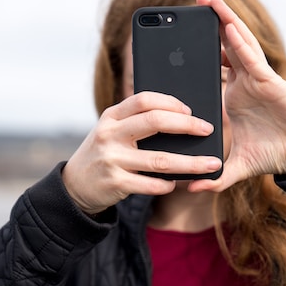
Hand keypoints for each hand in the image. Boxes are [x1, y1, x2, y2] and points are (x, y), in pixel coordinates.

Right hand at [62, 92, 221, 213]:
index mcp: (111, 116)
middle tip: (207, 129)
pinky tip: (178, 183)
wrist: (75, 185)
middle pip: (154, 122)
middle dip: (187, 126)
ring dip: (190, 163)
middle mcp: (110, 134)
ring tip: (211, 164)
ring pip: (160, 160)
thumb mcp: (112, 131)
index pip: (143, 99)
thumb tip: (183, 119)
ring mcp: (112, 159)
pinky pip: (151, 185)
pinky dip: (168, 184)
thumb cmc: (105, 153)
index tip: (191, 110)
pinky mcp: (115, 183)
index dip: (170, 102)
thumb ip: (137, 122)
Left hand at [189, 0, 285, 192]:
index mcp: (234, 94)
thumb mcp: (237, 167)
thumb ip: (215, 176)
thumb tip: (192, 188)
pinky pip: (253, 59)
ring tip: (210, 0)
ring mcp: (258, 79)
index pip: (213, 66)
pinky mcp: (271, 82)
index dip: (200, 50)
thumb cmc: (274, 155)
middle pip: (225, 45)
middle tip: (194, 3)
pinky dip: (240, 42)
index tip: (179, 38)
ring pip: (239, 44)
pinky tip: (228, 26)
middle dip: (211, 24)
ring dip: (225, 21)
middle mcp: (245, 81)